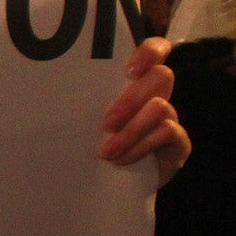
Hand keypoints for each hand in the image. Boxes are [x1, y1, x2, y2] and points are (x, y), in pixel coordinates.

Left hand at [99, 37, 188, 186]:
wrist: (112, 184)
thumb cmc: (93, 142)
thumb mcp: (87, 119)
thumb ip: (86, 102)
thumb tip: (56, 92)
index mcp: (135, 82)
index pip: (156, 51)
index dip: (149, 52)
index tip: (129, 71)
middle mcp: (156, 95)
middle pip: (160, 76)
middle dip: (131, 99)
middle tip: (106, 123)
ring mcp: (170, 118)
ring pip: (160, 107)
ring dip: (132, 130)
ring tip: (107, 151)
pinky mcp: (178, 143)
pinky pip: (168, 133)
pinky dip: (142, 146)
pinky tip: (122, 159)